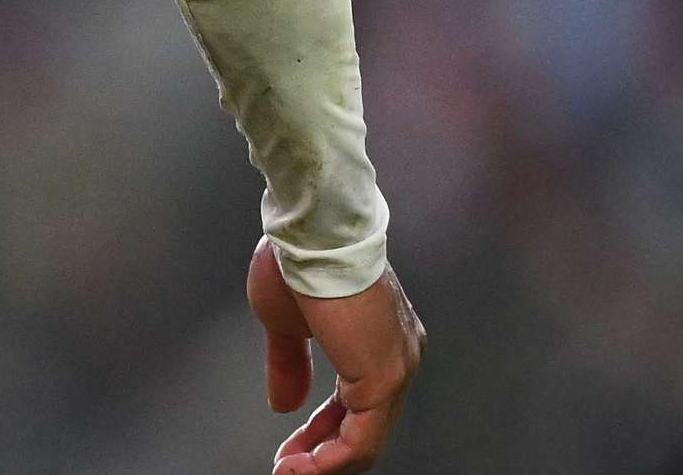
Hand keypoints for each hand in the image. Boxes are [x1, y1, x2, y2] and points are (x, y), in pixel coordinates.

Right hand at [249, 237, 422, 474]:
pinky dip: (330, 461)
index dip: (320, 432)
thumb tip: (284, 404)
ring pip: (366, 441)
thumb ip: (290, 365)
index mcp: (378, 340)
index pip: (355, 404)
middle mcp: (398, 356)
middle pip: (364, 428)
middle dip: (320, 454)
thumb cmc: (297, 261)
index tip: (289, 451)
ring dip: (323, 464)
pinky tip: (302, 467)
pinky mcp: (384, 379)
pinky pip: (362, 440)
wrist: (311, 232)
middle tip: (286, 468)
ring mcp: (396, 369)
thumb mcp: (285, 324)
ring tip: (288, 472)